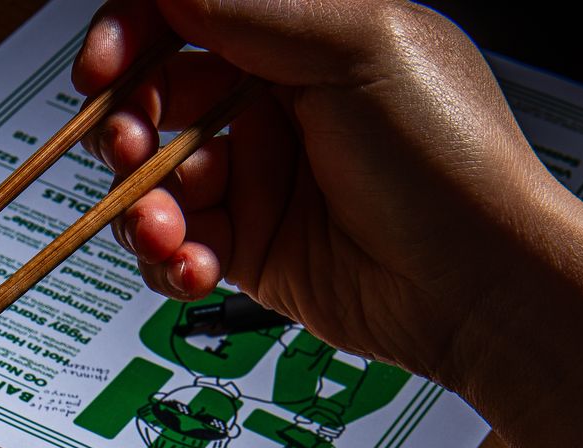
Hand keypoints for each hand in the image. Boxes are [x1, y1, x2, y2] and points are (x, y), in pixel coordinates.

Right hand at [75, 0, 582, 394]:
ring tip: (168, 231)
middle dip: (124, 128)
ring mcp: (256, 179)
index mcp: (298, 36)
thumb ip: (251, 6)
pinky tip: (196, 266)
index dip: (128, 36)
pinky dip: (169, 261)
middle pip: (150, 99)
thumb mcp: (357, 47)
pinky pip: (173, 249)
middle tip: (129, 152)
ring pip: (151, 183)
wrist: (480, 285)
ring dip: (142, 207)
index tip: (102, 68)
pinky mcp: (248, 250)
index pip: (183, 17)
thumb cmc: (451, 158)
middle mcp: (271, 102)